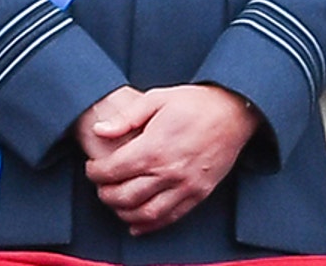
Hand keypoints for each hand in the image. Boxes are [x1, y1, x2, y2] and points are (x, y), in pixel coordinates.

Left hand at [82, 84, 258, 234]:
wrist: (233, 113)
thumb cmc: (194, 103)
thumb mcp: (156, 99)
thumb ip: (125, 118)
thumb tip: (99, 131)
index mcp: (154, 148)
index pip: (113, 171)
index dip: (95, 173)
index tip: (92, 168)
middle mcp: (168, 172)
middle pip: (125, 196)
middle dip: (105, 195)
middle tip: (101, 187)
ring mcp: (185, 186)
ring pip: (146, 214)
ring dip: (124, 213)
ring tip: (116, 204)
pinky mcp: (199, 194)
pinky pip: (170, 217)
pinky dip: (150, 225)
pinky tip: (137, 224)